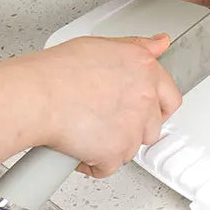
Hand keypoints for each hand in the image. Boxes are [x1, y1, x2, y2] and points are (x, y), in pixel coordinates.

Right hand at [15, 34, 180, 177]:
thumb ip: (138, 47)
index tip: (148, 109)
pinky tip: (80, 149)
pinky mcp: (116, 153)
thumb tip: (161, 43)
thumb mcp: (105, 45)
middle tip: (112, 122)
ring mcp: (133, 128)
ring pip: (133, 147)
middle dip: (135, 127)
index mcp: (146, 70)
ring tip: (91, 132)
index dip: (157, 105)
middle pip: (153, 125)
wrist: (38, 97)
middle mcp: (145, 98)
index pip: (171, 96)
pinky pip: (110, 167)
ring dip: (115, 145)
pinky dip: (94, 163)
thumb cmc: (59, 71)